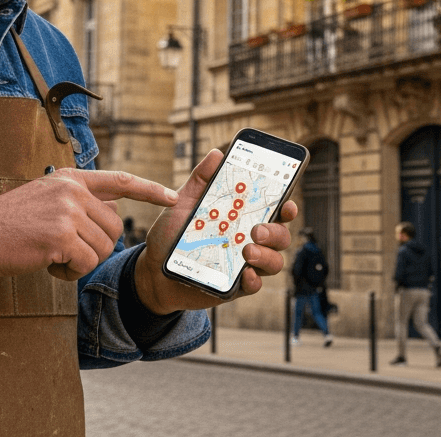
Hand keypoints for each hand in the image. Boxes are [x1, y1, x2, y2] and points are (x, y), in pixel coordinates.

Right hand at [0, 168, 178, 280]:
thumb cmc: (7, 224)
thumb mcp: (45, 197)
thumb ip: (76, 201)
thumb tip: (108, 217)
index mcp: (70, 179)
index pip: (121, 181)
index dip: (150, 190)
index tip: (174, 196)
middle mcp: (72, 191)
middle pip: (114, 227)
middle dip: (96, 247)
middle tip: (64, 250)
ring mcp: (66, 211)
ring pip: (101, 249)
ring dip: (80, 262)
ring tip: (52, 254)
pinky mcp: (60, 235)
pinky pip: (85, 264)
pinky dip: (69, 272)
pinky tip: (48, 264)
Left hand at [135, 149, 296, 313]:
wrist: (153, 269)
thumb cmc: (172, 234)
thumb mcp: (183, 202)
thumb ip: (201, 179)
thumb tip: (217, 154)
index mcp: (242, 218)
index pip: (274, 211)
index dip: (286, 207)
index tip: (287, 204)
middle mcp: (249, 240)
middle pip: (280, 236)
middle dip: (276, 232)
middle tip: (257, 230)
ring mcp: (244, 264)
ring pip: (274, 262)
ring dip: (267, 256)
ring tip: (248, 251)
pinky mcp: (235, 287)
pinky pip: (255, 285)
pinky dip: (254, 280)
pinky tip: (245, 274)